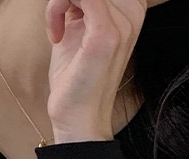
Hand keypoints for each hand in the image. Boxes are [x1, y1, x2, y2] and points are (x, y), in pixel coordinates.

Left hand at [44, 0, 145, 141]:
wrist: (77, 117)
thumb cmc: (76, 78)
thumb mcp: (78, 28)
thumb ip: (79, 3)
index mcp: (131, 12)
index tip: (69, 11)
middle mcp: (132, 15)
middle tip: (59, 15)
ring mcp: (122, 25)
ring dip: (60, 1)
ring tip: (57, 26)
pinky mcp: (105, 35)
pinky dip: (57, 8)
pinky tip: (56, 34)